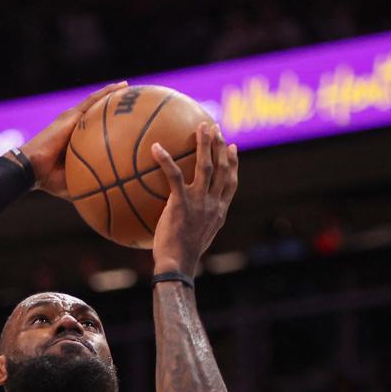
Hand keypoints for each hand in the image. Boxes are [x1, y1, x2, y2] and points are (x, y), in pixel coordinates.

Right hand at [16, 81, 127, 197]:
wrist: (33, 168)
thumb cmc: (49, 179)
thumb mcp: (76, 182)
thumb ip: (91, 184)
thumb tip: (110, 195)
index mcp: (76, 142)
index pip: (97, 132)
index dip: (112, 128)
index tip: (130, 127)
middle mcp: (76, 128)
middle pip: (99, 115)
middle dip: (116, 109)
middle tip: (134, 105)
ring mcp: (73, 119)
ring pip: (98, 102)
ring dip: (114, 95)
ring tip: (131, 89)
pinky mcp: (72, 115)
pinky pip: (94, 100)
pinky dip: (108, 92)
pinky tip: (123, 87)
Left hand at [151, 123, 237, 277]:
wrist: (177, 265)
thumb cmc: (180, 256)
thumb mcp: (195, 238)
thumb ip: (195, 222)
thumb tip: (183, 217)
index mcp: (219, 211)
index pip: (231, 183)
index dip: (234, 164)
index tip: (233, 148)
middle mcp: (213, 204)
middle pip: (222, 168)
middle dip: (220, 146)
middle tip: (215, 128)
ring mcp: (199, 202)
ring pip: (206, 166)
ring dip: (205, 144)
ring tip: (202, 126)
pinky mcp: (181, 203)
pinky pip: (174, 176)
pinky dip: (166, 160)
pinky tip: (156, 147)